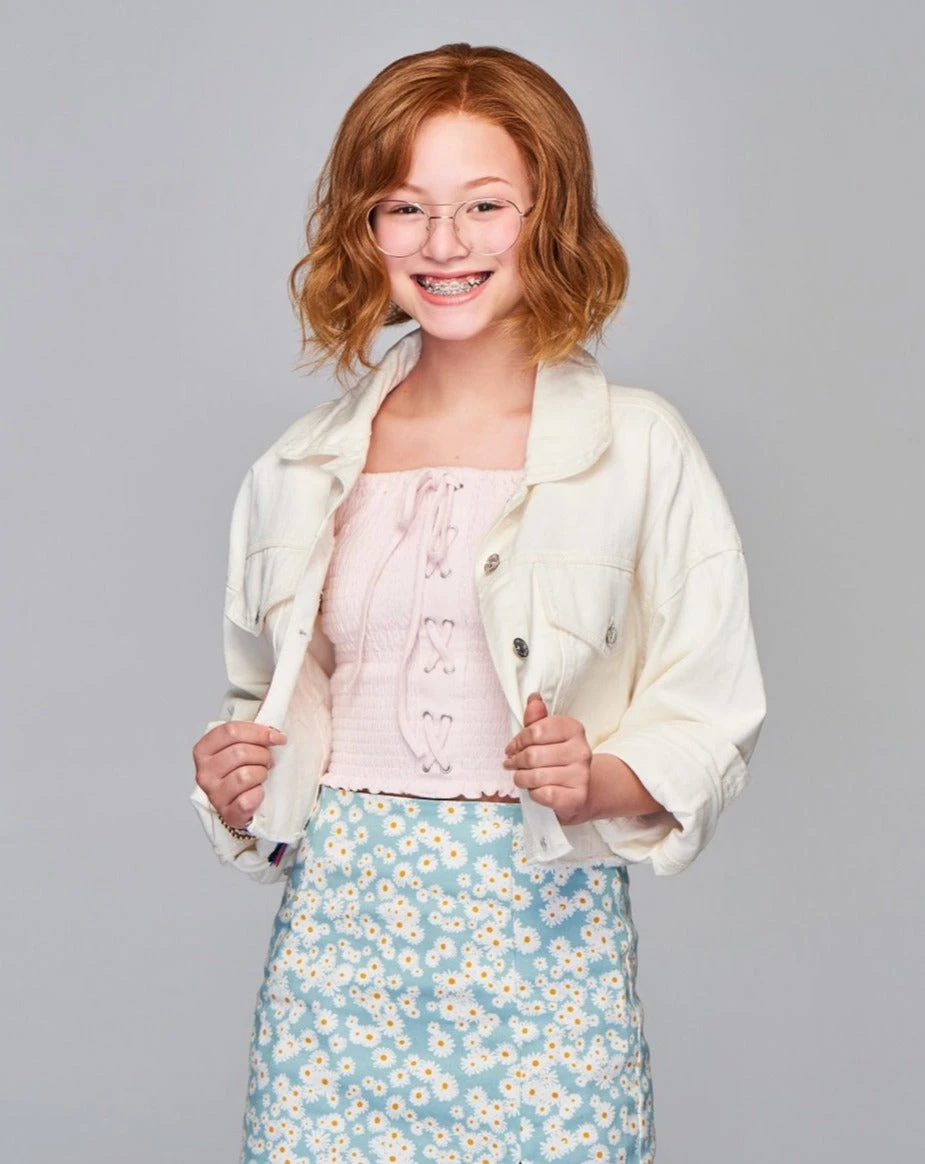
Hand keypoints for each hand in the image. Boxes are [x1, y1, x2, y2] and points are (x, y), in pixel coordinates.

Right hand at [192, 722, 287, 829]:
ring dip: (262, 774)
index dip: (259, 732)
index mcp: (203, 749)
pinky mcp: (226, 813)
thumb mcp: (239, 746)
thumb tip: (271, 698)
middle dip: (263, 755)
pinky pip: (248, 799)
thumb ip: (249, 730)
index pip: (231, 731)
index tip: (277, 737)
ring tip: (261, 776)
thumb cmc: (241, 770)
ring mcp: (213, 794)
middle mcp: (203, 772)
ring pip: (245, 775)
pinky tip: (257, 793)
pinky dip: (259, 795)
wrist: (239, 803)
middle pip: (240, 752)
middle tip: (268, 760)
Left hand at [503, 693, 594, 824]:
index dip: (518, 741)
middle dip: (516, 761)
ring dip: (522, 778)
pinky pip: (544, 794)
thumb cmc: (556, 760)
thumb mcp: (546, 736)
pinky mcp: (578, 797)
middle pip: (533, 755)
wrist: (577, 790)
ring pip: (536, 776)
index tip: (512, 748)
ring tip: (521, 777)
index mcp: (574, 729)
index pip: (535, 731)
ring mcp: (582, 775)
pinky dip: (534, 793)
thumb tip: (533, 698)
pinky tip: (536, 790)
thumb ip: (537, 718)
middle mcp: (581, 750)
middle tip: (512, 764)